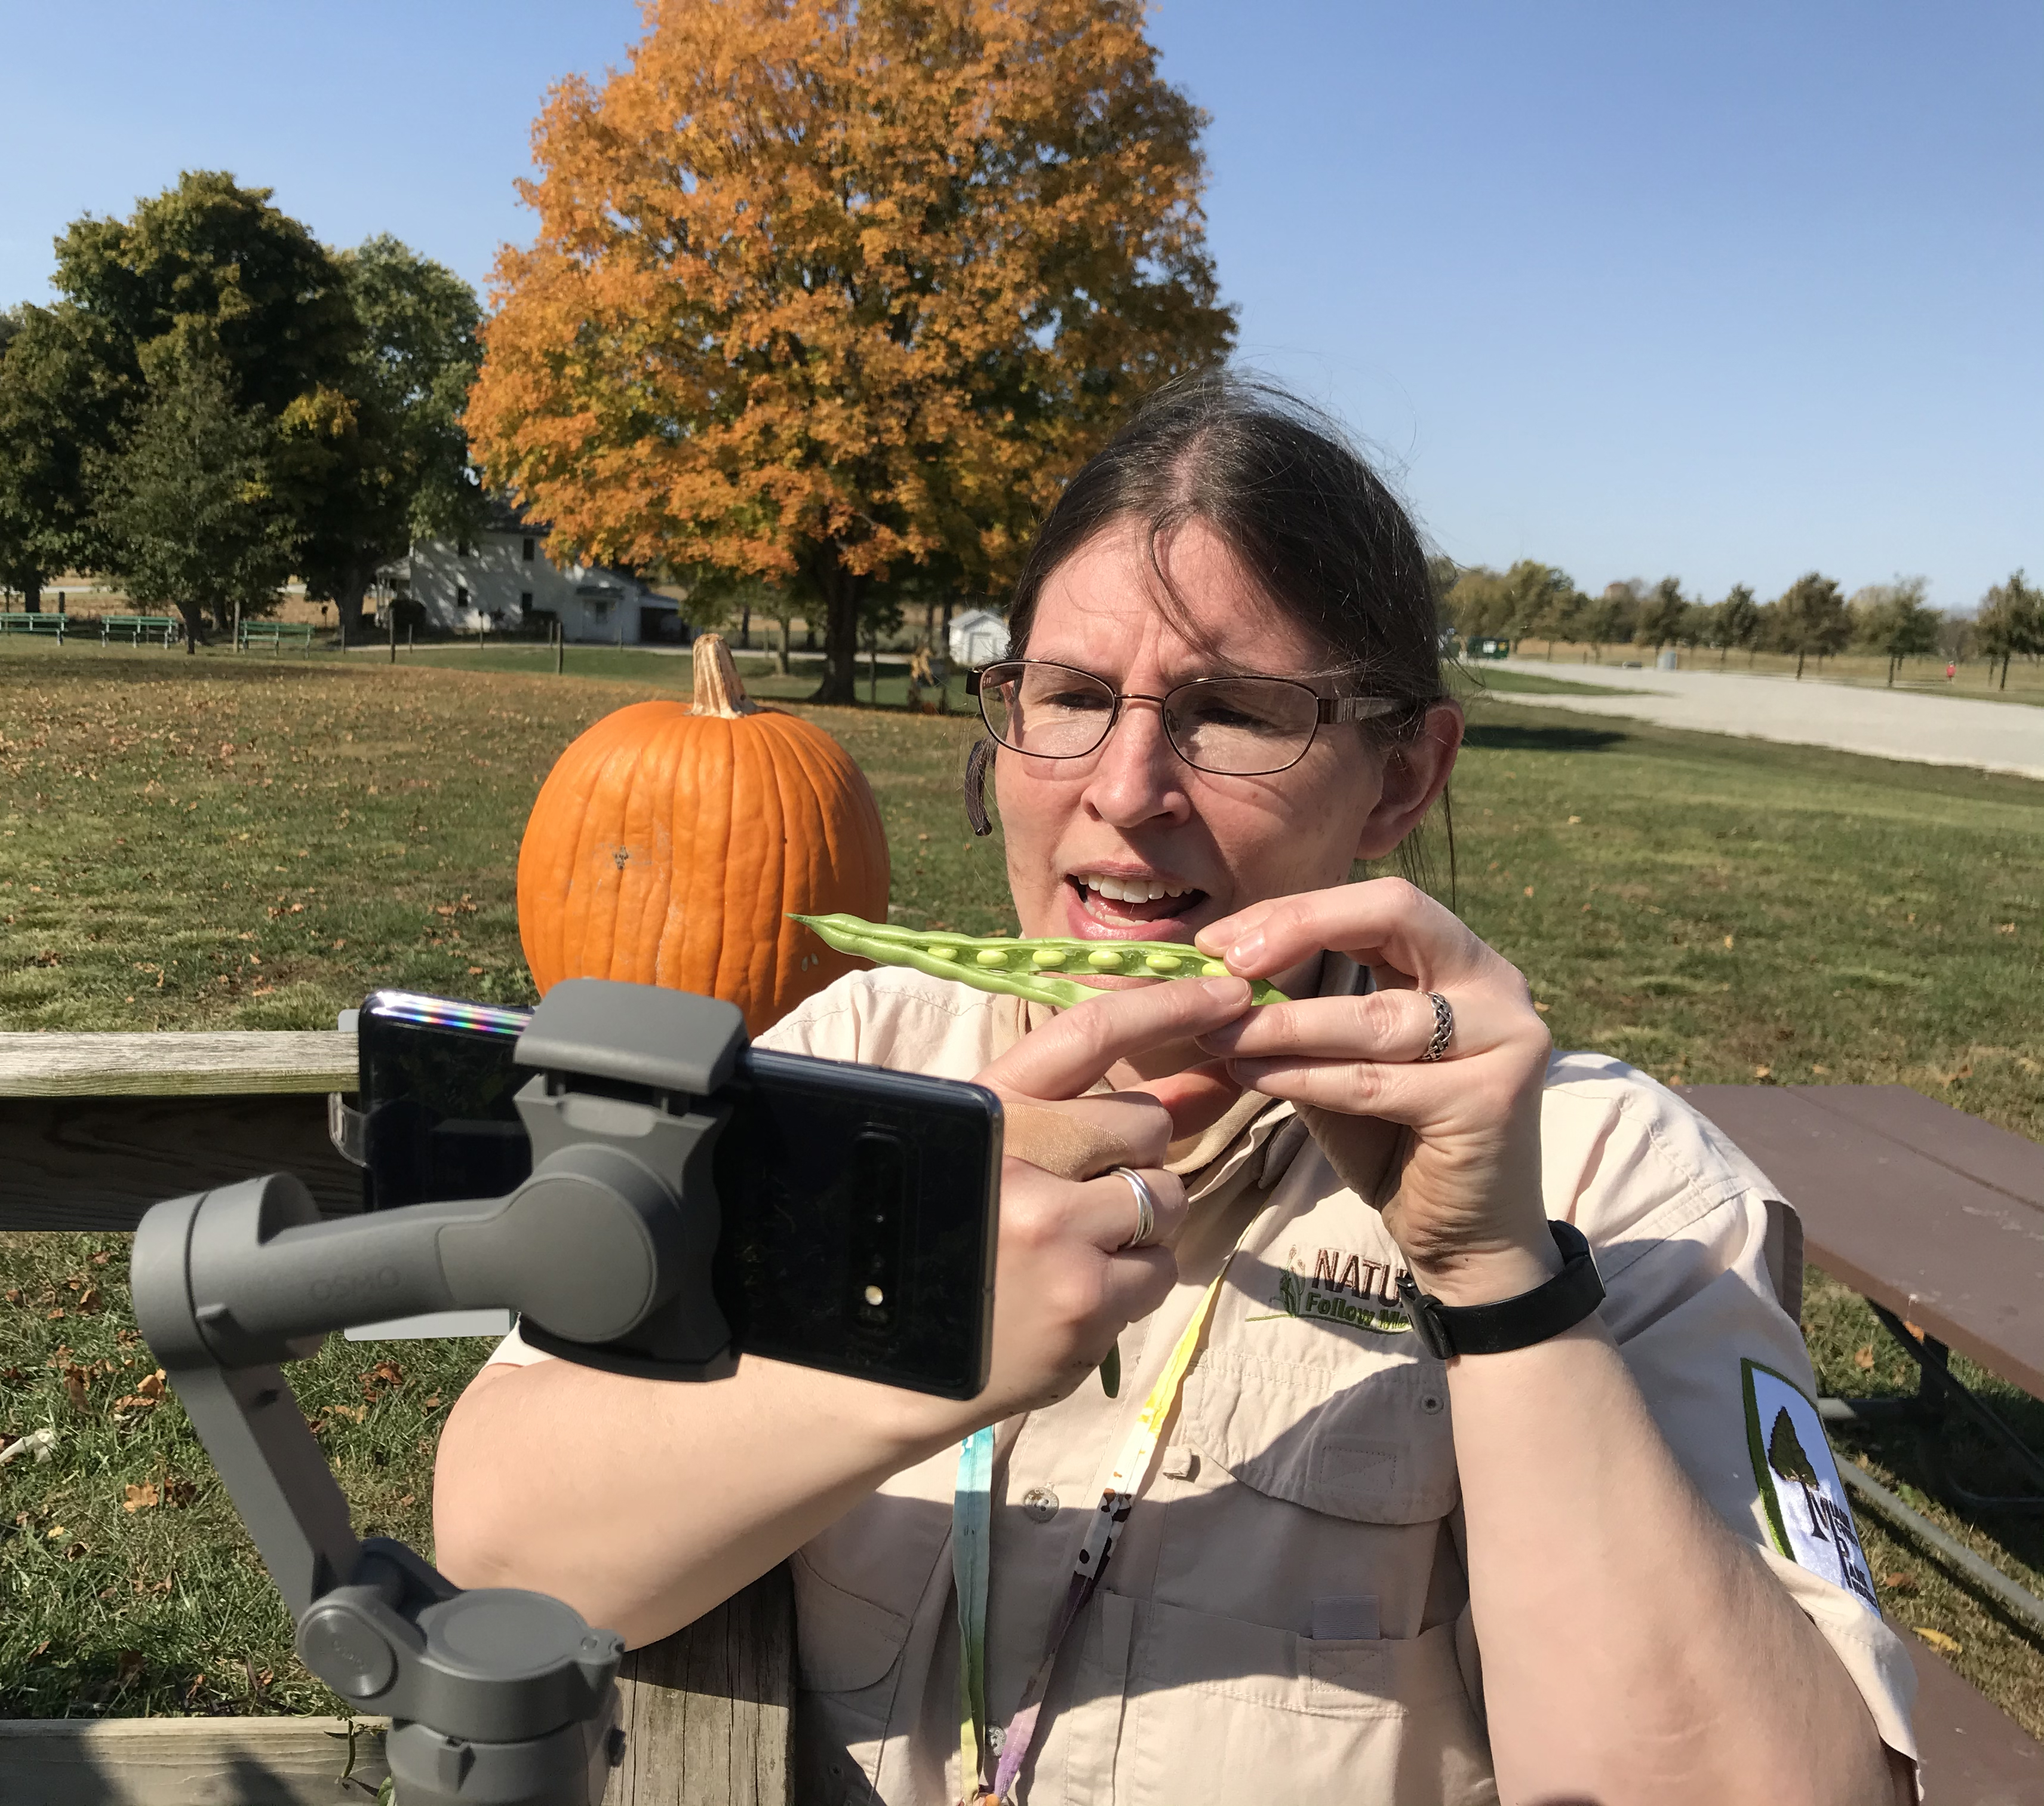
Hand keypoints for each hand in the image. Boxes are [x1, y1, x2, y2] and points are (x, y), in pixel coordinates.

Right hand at [951, 976, 1256, 1421]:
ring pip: (1164, 1197)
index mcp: (985, 1109)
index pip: (1091, 1030)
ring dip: (1139, 1224)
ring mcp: (1054, 1230)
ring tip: (1073, 1251)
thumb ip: (1088, 1114)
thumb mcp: (989, 1154)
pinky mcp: (1085, 1300)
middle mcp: (1019, 1157)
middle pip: (1147, 1123)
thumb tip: (1210, 1076)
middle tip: (1085, 1195)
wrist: (888, 1365)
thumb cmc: (944, 1243)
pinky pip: (1159, 1270)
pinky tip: (1074, 1296)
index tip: (1230, 994)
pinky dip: (1131, 1284)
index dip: (1170, 1004)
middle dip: (1137, 1157)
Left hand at [1193, 880, 1558, 1306]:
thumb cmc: (1395, 1139)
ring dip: (1281, 1024)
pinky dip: (1303, 1076)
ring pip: (1371, 1015)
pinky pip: (1373, 1081)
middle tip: (1227, 965)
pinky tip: (1250, 1075)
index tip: (1217, 941)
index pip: (1380, 902)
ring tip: (1216, 1035)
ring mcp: (1504, 1038)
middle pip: (1396, 915)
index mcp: (1461, 959)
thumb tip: (1213, 976)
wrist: (1465, 1237)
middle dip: (1300, 928)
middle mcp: (1495, 983)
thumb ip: (1302, 1014)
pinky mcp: (1490, 1101)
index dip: (1296, 912)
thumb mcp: (1342, 1060)